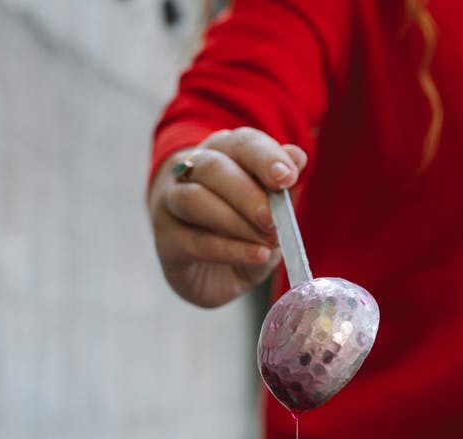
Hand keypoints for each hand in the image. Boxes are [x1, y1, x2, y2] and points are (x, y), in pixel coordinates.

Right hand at [147, 127, 307, 307]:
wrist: (213, 272)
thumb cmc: (245, 230)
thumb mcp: (271, 210)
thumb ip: (282, 186)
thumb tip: (297, 156)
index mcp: (223, 152)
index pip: (241, 143)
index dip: (265, 157)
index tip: (288, 177)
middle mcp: (189, 171)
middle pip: (213, 168)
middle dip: (248, 194)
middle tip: (275, 221)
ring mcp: (170, 204)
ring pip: (195, 199)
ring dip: (236, 222)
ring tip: (268, 242)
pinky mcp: (165, 241)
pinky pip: (194, 241)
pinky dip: (230, 249)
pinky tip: (257, 255)